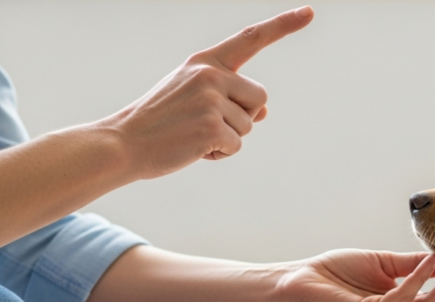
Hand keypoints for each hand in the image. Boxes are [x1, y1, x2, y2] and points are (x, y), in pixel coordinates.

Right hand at [101, 6, 313, 179]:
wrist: (124, 143)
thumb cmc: (160, 123)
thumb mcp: (193, 99)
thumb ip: (229, 97)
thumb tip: (264, 111)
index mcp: (205, 62)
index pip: (251, 39)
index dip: (283, 25)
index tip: (309, 12)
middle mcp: (210, 75)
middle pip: (259, 97)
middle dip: (242, 116)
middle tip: (205, 124)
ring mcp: (211, 100)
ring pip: (248, 125)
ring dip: (227, 138)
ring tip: (193, 136)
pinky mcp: (211, 127)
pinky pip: (236, 145)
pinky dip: (219, 154)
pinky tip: (193, 149)